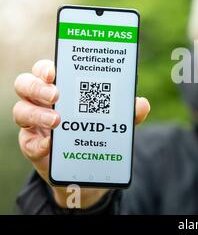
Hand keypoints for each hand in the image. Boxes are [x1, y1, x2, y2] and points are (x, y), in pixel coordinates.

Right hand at [13, 59, 150, 207]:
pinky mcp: (32, 145)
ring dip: (36, 114)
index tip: (54, 71)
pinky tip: (50, 145)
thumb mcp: (116, 121)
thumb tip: (141, 103)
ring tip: (57, 121)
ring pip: (21, 111)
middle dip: (37, 86)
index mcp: (62, 87)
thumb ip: (129, 112)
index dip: (45, 68)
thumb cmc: (98, 130)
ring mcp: (34, 123)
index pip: (45, 70)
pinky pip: (27, 142)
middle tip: (56, 95)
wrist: (89, 166)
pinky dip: (38, 143)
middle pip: (25, 84)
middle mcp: (42, 101)